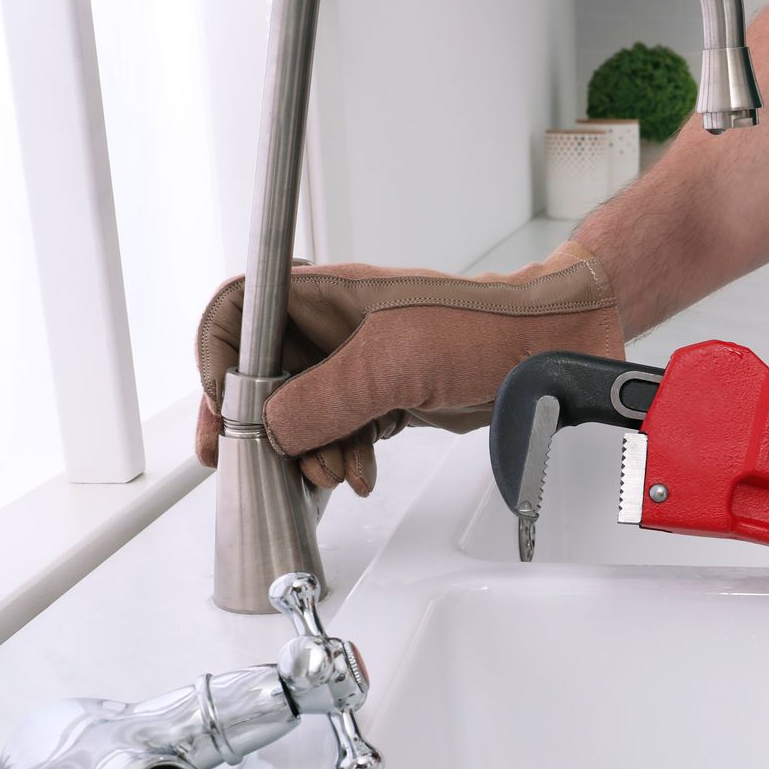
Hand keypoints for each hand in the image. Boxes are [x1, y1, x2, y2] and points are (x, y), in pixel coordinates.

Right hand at [193, 242, 623, 492]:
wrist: (551, 348)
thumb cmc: (488, 326)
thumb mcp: (393, 363)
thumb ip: (326, 398)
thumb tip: (273, 427)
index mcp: (324, 296)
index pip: (236, 314)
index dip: (217, 361)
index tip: (224, 410)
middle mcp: (335, 328)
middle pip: (262, 374)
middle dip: (260, 424)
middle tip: (251, 462)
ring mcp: (362, 363)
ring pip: (304, 412)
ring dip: (309, 450)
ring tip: (331, 472)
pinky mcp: (388, 395)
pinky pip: (341, 431)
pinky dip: (342, 456)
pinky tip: (359, 471)